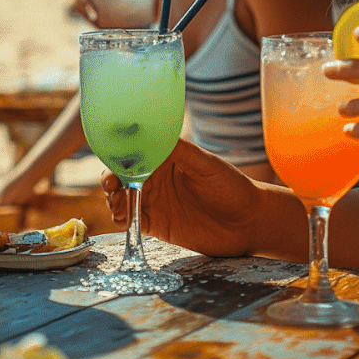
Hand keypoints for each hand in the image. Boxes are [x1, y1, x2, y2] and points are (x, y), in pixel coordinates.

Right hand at [101, 139, 261, 256]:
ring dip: (113, 200)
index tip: (113, 159)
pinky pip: (131, 221)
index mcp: (165, 158)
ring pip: (122, 198)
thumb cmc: (231, 187)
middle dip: (110, 179)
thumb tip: (152, 134)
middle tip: (111, 185)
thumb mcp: (206, 164)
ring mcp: (154, 201)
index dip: (119, 155)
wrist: (248, 223)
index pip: (135, 152)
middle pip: (122, 175)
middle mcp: (155, 178)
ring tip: (118, 205)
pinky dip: (122, 220)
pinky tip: (122, 220)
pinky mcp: (155, 224)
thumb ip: (179, 151)